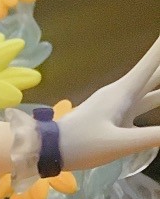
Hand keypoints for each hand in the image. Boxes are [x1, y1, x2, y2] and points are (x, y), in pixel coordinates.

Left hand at [59, 33, 159, 168]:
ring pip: (151, 92)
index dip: (159, 48)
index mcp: (123, 93)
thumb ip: (152, 136)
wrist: (48, 150)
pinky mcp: (117, 121)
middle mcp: (123, 95)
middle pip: (153, 75)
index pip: (150, 63)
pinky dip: (157, 105)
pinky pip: (143, 108)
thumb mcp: (119, 143)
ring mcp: (120, 107)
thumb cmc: (81, 143)